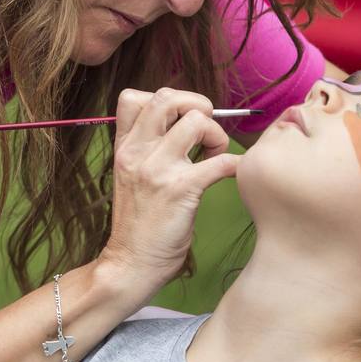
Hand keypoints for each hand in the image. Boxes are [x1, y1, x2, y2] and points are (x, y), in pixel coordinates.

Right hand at [100, 87, 240, 286]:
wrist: (131, 264)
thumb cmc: (139, 223)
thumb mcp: (131, 177)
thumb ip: (149, 150)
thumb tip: (188, 124)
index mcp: (124, 147)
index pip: (133, 97)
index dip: (166, 99)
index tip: (182, 120)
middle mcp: (137, 152)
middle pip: (167, 98)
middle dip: (197, 105)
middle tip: (206, 131)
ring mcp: (157, 169)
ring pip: (197, 122)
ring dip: (217, 135)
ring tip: (215, 156)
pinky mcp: (181, 190)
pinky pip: (221, 162)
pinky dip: (236, 164)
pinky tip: (235, 172)